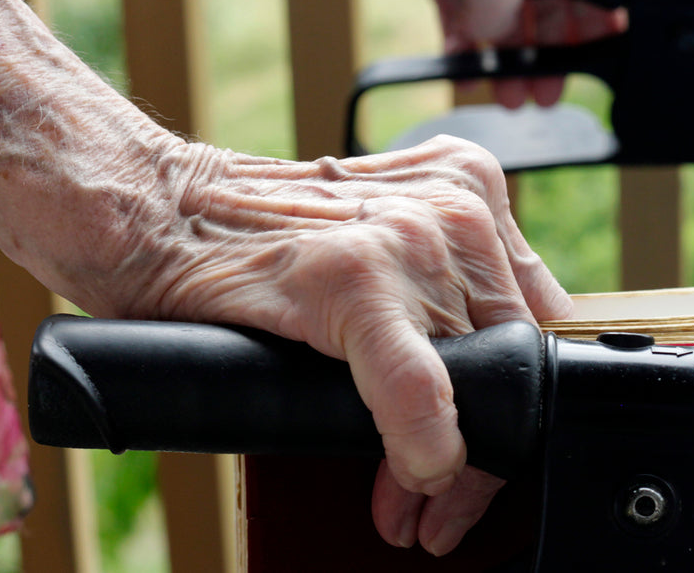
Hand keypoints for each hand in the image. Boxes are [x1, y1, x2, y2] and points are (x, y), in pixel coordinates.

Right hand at [108, 135, 571, 553]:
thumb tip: (495, 376)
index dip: (513, 399)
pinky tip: (412, 474)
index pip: (533, 319)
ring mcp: (409, 238)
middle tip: (442, 497)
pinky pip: (419, 389)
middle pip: (512, 357)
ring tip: (406, 501)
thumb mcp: (383, 235)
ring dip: (447, 464)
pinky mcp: (356, 277)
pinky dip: (422, 444)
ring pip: (475, 384)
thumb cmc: (265, 236)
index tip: (482, 452)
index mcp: (468, 191)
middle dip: (485, 446)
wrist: (160, 212)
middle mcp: (453, 208)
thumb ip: (448, 281)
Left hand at [295, 0, 624, 107]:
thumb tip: (493, 33)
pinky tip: (465, 70)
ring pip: (498, 7)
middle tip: (545, 90)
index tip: (600, 49)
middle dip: (545, 47)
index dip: (592, 9)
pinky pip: (455, 8)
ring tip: (509, 93)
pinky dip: (462, 41)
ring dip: (504, 54)